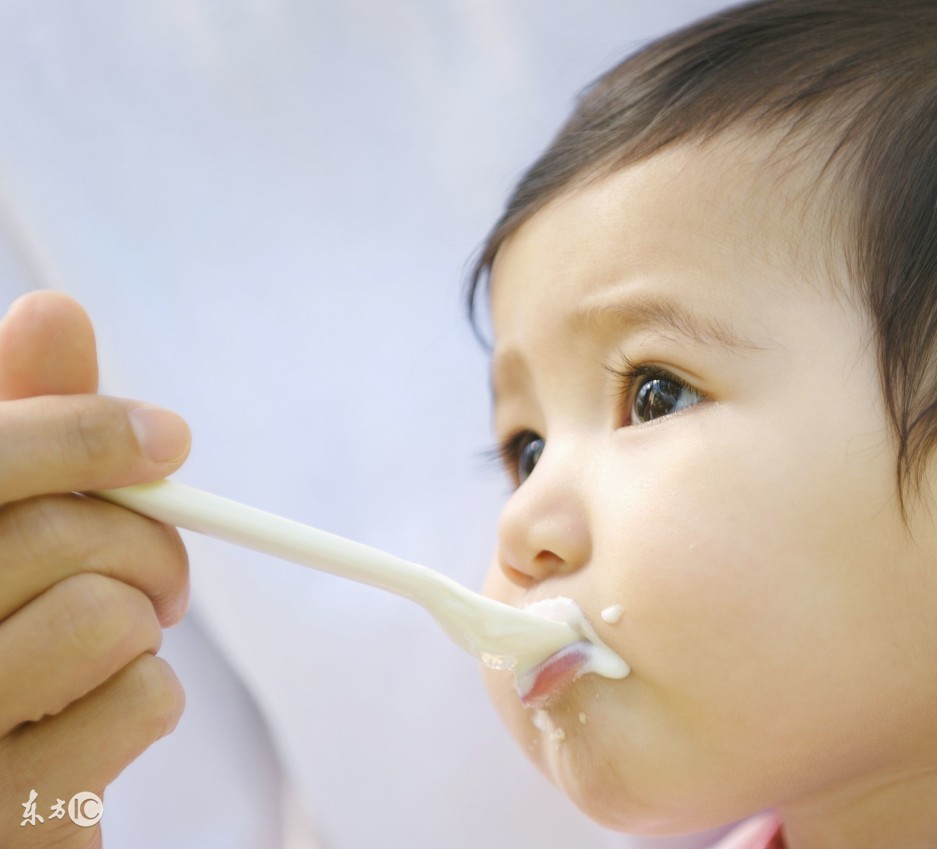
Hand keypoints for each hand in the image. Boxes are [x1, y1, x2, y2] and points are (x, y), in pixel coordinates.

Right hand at [0, 292, 190, 847]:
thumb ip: (19, 436)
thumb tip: (54, 312)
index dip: (81, 430)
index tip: (168, 438)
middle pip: (59, 533)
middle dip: (143, 542)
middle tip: (156, 576)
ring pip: (105, 616)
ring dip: (141, 628)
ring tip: (107, 652)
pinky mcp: (3, 818)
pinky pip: (140, 703)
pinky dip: (149, 703)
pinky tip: (92, 728)